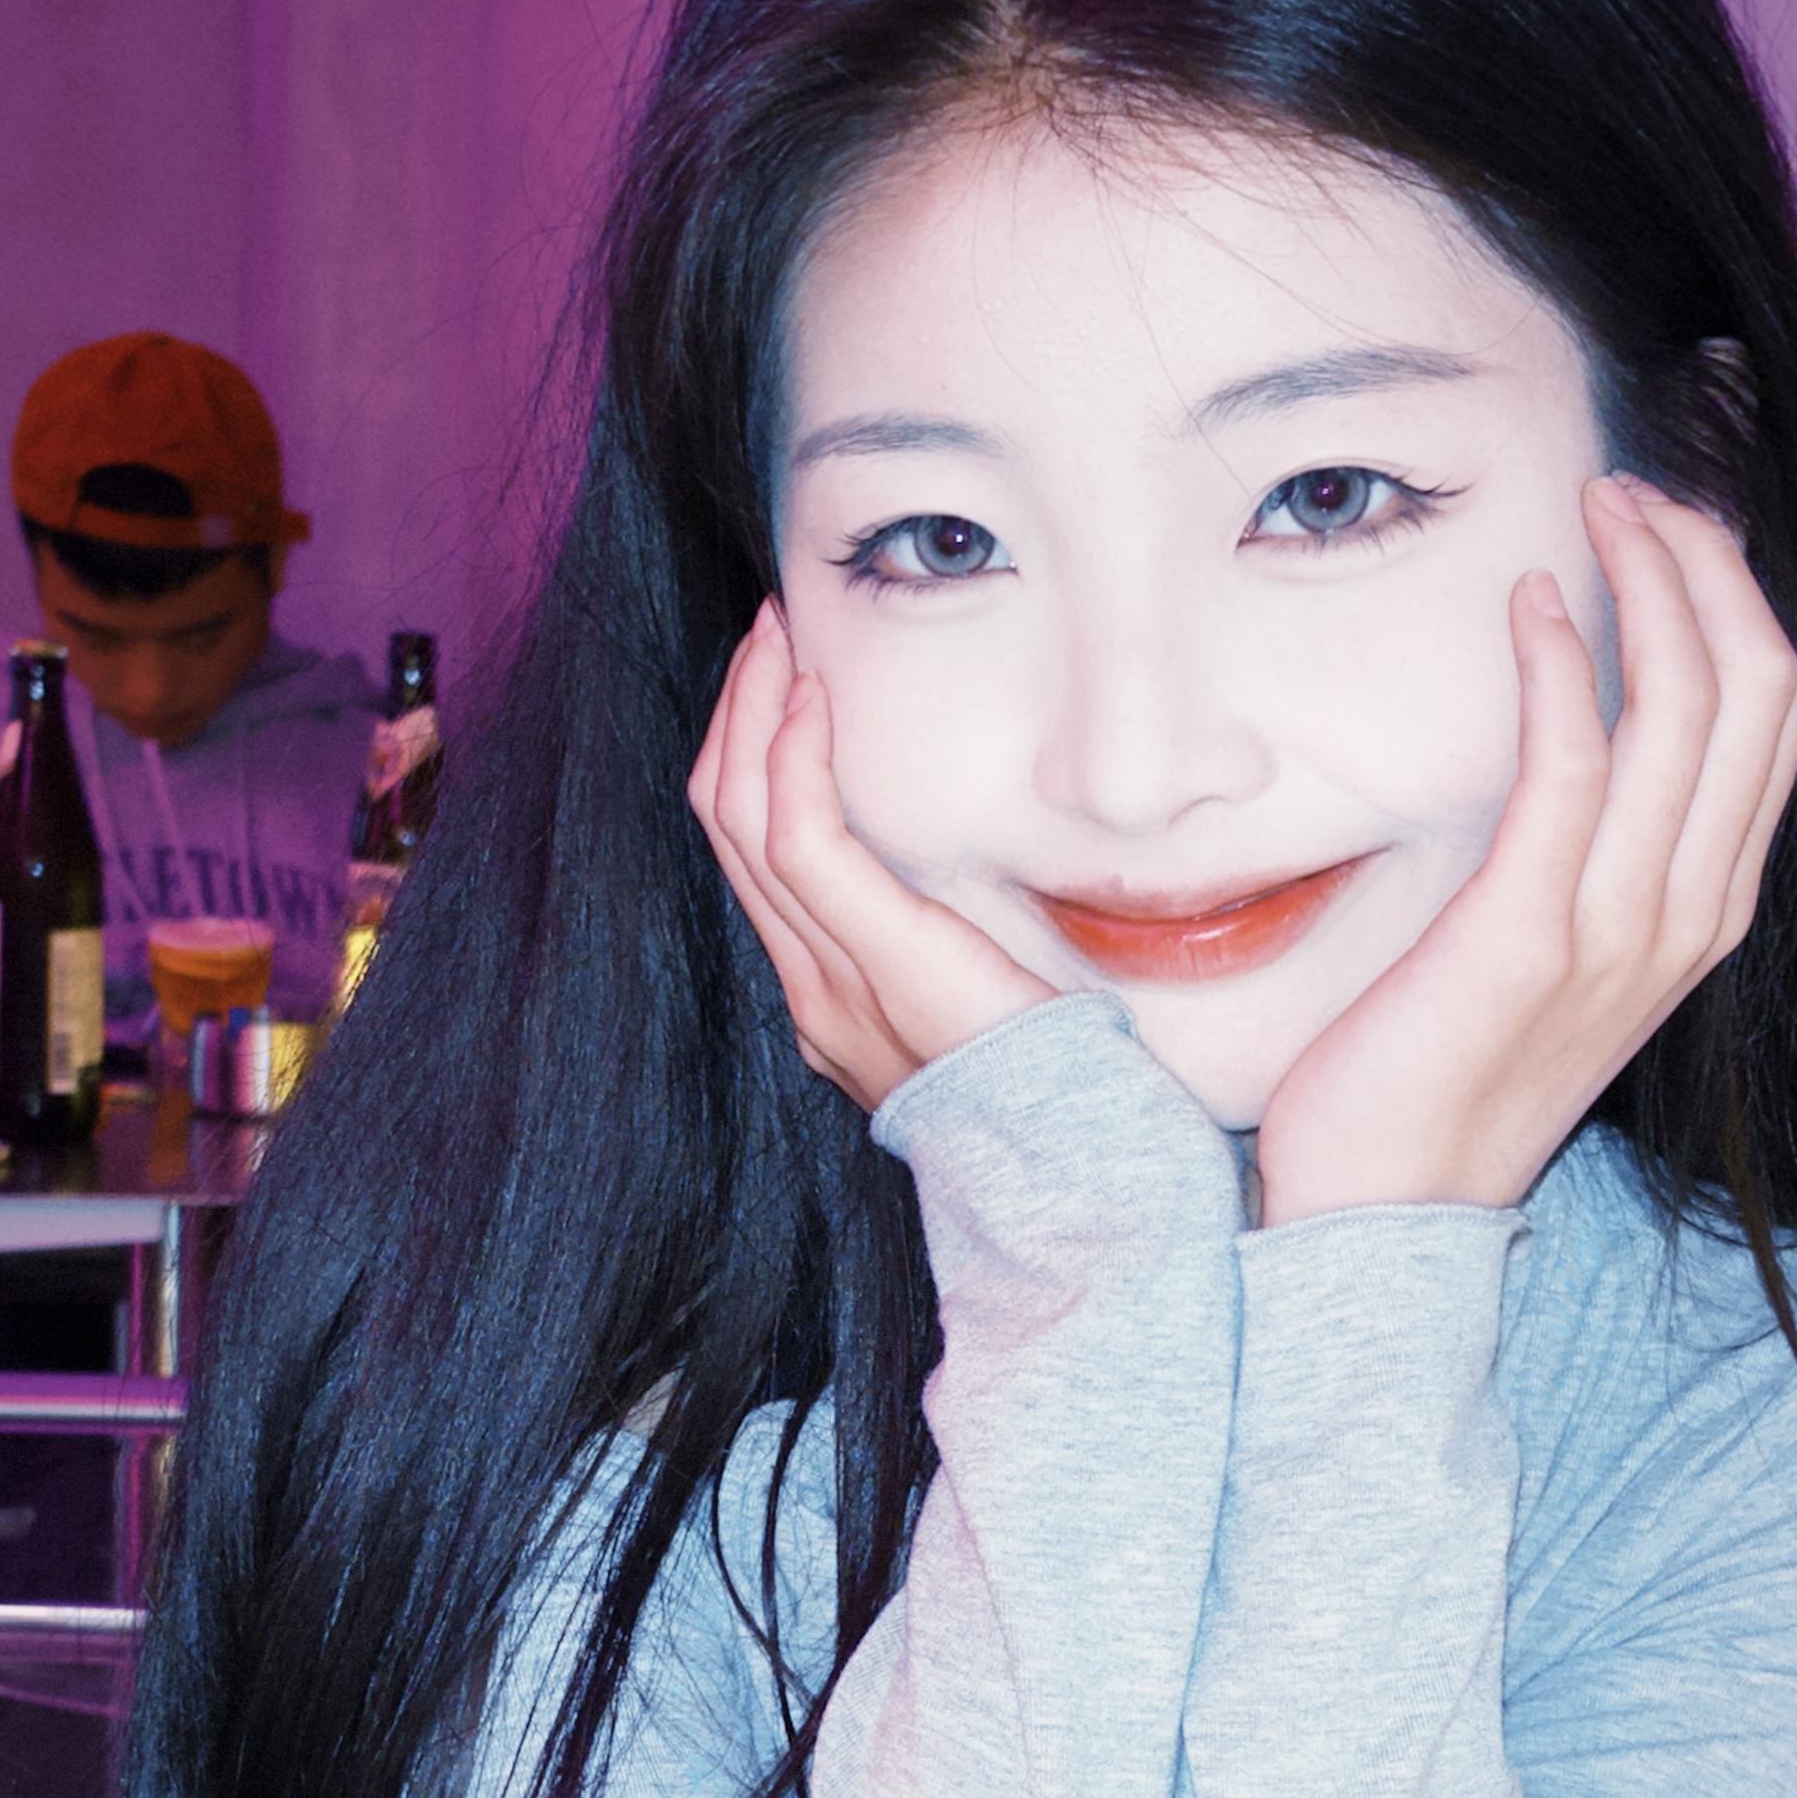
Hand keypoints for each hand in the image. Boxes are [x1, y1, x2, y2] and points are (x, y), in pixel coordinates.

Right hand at [690, 605, 1049, 1111]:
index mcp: (830, 999)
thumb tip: (970, 882)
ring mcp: (828, 982)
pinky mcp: (874, 961)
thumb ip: (955, 946)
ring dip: (756, 713)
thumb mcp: (986, 1000)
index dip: (748, 760)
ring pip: (742, 821)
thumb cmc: (1051, 1084)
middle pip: (726, 828)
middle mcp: (810, 990)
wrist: (1071, 1163)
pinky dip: (794, 757)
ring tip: (778, 638)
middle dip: (737, 718)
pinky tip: (814, 699)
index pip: (752, 859)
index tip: (779, 680)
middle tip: (765, 634)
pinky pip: (800, 840)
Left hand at [1256, 481, 1796, 1221]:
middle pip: (1758, 689)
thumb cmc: (1449, 1070)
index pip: (1777, 716)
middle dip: (1709, 563)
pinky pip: (1578, 764)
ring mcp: (1621, 928)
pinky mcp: (1530, 932)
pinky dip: (1567, 663)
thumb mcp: (1557, 951)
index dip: (1738, 598)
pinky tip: (1533, 601)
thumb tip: (1588, 733)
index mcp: (1709, 910)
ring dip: (1650, 581)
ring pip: (1690, 708)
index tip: (1673, 526)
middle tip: (1634, 491)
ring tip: (1598, 509)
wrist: (1388, 1206)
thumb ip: (1595, 852)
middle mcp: (1689, 915)